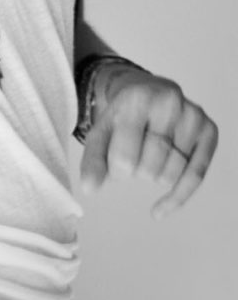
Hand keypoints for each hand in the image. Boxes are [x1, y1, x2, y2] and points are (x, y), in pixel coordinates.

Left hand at [80, 66, 218, 218]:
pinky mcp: (210, 130)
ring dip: (155, 178)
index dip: (116, 171)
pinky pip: (196, 176)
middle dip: (137, 173)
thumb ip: (93, 159)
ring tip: (148, 159)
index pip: (124, 157)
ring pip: (172, 173)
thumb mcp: (101, 131)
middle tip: (133, 158)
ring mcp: (193, 116)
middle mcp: (168, 103)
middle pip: (150, 168)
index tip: (115, 166)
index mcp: (136, 99)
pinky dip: (177, 197)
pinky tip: (160, 209)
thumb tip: (89, 189)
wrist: (147, 90)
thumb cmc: (123, 115)